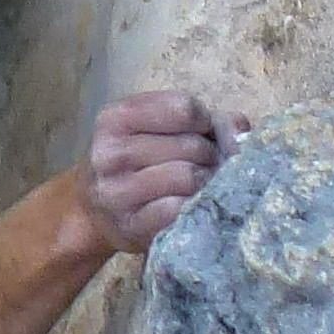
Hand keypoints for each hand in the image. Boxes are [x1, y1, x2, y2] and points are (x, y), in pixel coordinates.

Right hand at [80, 90, 239, 252]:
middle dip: (209, 155)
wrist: (94, 210)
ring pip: (188, 176)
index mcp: (115, 118)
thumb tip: (239, 128)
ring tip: (200, 185)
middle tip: (203, 165)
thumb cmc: (136, 162)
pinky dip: (192, 206)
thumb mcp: (153, 127)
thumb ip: (199, 119)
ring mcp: (117, 191)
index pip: (183, 108)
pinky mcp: (132, 225)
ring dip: (205, 182)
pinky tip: (189, 205)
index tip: (199, 133)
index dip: (203, 121)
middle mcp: (110, 152)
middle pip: (191, 145)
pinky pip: (179, 209)